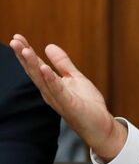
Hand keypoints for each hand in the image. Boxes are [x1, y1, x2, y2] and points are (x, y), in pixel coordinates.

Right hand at [8, 34, 126, 160]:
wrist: (100, 125)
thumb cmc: (87, 104)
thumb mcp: (75, 78)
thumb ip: (62, 63)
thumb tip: (49, 46)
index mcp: (50, 84)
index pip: (36, 66)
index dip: (26, 52)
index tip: (17, 37)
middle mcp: (50, 92)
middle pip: (34, 71)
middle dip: (24, 56)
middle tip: (14, 40)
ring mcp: (58, 99)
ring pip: (42, 79)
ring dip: (33, 64)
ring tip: (24, 50)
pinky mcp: (69, 104)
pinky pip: (58, 91)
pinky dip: (51, 79)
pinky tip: (44, 68)